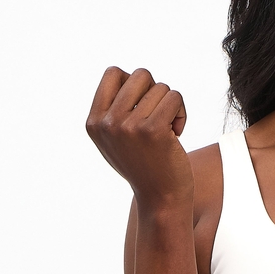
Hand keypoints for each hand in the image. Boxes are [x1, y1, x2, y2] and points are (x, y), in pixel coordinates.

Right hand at [86, 67, 192, 210]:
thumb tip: (120, 73)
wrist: (161, 200)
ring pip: (161, 87)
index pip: (113, 73)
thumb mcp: (116, 139)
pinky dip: (181, 114)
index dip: (134, 84)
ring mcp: (128, 126)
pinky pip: (175, 97)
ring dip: (170, 106)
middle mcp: (107, 123)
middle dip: (155, 93)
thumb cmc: (144, 166)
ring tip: (166, 131)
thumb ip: (112, 109)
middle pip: (140, 75)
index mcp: (94, 122)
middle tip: (157, 118)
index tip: (141, 107)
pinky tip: (176, 134)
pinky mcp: (152, 129)